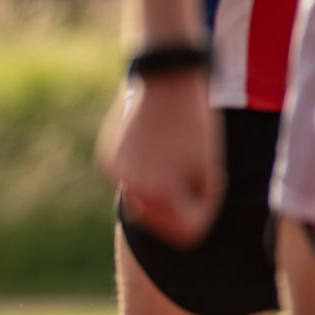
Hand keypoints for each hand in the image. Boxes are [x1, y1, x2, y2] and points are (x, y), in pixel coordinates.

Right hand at [101, 72, 219, 245]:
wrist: (167, 82)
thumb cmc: (197, 126)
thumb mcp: (208, 170)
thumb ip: (192, 204)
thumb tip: (172, 224)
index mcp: (160, 195)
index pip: (188, 232)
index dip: (205, 209)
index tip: (209, 179)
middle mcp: (131, 190)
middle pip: (161, 225)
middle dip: (180, 205)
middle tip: (192, 171)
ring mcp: (114, 175)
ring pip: (143, 205)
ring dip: (161, 192)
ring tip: (172, 159)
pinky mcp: (106, 161)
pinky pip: (129, 183)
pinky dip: (143, 175)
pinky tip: (154, 149)